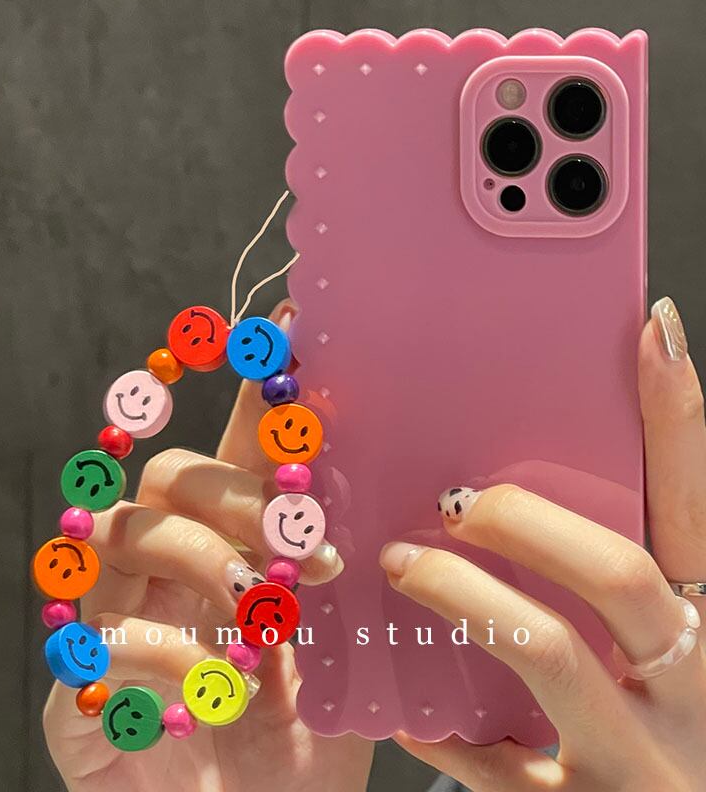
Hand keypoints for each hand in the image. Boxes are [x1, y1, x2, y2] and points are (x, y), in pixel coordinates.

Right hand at [43, 302, 373, 791]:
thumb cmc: (307, 742)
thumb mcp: (338, 645)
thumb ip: (335, 568)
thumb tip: (383, 484)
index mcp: (229, 548)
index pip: (236, 451)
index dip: (254, 392)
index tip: (287, 326)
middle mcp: (166, 569)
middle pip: (173, 476)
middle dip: (241, 496)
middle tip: (305, 544)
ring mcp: (115, 618)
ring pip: (128, 534)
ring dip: (204, 560)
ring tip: (263, 612)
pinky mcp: (77, 687)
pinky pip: (100, 636)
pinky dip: (165, 653)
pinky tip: (214, 688)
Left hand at [381, 298, 705, 790]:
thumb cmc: (653, 739)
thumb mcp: (653, 657)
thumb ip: (607, 588)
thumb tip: (517, 493)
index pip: (694, 508)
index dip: (679, 418)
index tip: (647, 330)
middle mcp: (692, 688)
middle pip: (622, 574)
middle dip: (529, 520)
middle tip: (456, 498)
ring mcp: (641, 758)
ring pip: (551, 652)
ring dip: (464, 595)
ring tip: (400, 566)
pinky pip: (499, 765)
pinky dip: (447, 733)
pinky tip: (410, 710)